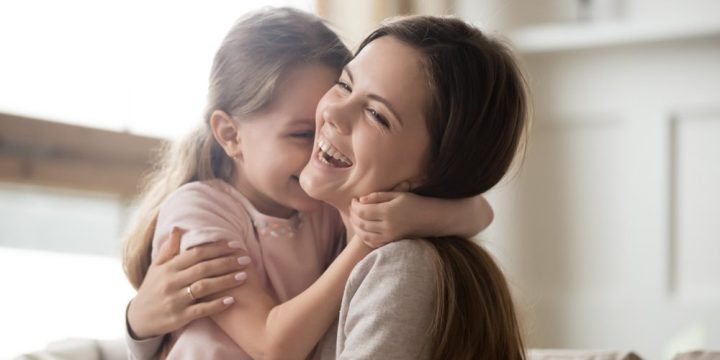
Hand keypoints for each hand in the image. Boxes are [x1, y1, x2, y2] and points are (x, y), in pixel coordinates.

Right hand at [127, 227, 250, 338]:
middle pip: (203, 268)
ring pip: (204, 287)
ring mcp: (175, 300)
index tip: (235, 245)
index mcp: (168, 267)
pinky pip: (201, 310)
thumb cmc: (152, 289)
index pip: (196, 253)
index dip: (217, 248)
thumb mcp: (156, 268)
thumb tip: (178, 228)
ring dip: (226, 281)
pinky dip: (217, 305)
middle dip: (227, 262)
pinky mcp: (179, 317)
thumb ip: (169, 249)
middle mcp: (171, 282)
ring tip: (244, 276)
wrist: (138, 319)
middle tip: (246, 259)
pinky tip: (232, 300)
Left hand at [350, 190, 421, 247]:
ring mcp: (390, 236)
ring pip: (365, 235)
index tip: (353, 200)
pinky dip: (364, 237)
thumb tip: (360, 200)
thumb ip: (378, 196)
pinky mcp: (392, 242)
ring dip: (356, 227)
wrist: (430, 218)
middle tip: (351, 209)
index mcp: (388, 211)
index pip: (363, 211)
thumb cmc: (414, 202)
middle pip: (362, 223)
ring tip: (354, 218)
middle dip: (353, 216)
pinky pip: (373, 242)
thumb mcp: (397, 194)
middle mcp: (387, 226)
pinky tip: (362, 229)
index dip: (355, 206)